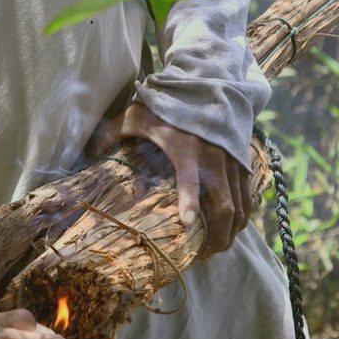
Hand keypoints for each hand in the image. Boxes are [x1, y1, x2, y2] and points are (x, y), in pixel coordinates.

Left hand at [92, 103, 251, 260]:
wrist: (209, 82)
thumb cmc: (168, 103)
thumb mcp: (136, 114)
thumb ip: (113, 131)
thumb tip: (90, 150)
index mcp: (187, 150)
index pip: (190, 180)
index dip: (189, 202)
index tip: (186, 225)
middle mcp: (215, 159)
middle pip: (225, 207)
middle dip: (218, 236)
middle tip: (204, 256)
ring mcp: (234, 162)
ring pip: (241, 207)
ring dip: (231, 232)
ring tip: (217, 249)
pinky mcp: (244, 162)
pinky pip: (248, 197)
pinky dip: (243, 216)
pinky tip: (232, 229)